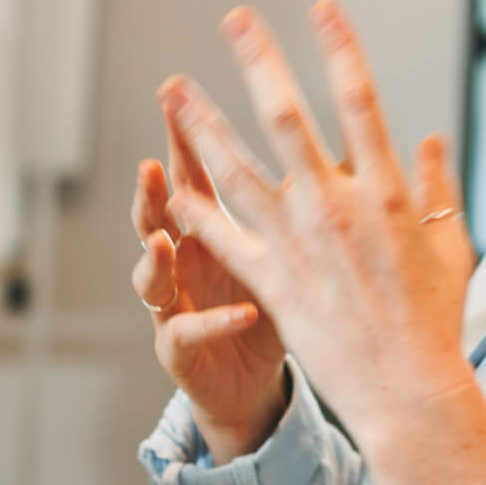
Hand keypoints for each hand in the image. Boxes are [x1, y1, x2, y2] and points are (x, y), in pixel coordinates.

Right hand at [131, 98, 287, 460]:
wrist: (252, 385)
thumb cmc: (273, 310)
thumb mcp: (287, 250)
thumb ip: (304, 202)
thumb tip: (336, 150)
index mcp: (208, 232)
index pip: (191, 176)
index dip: (181, 140)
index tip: (177, 99)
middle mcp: (183, 263)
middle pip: (157, 217)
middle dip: (150, 191)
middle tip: (151, 166)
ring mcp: (174, 305)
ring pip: (149, 276)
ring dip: (153, 257)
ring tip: (161, 241)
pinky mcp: (180, 350)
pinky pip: (185, 332)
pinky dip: (211, 323)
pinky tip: (241, 313)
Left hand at [158, 0, 477, 444]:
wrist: (406, 389)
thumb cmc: (435, 320)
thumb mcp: (450, 246)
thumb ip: (438, 188)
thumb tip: (433, 140)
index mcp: (386, 191)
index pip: (362, 101)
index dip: (341, 49)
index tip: (322, 9)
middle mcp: (336, 207)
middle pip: (288, 117)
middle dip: (260, 61)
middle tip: (235, 20)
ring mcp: (297, 242)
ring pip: (236, 168)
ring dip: (201, 124)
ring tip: (173, 88)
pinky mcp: (269, 280)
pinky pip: (222, 237)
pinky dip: (194, 211)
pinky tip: (170, 187)